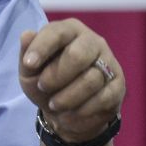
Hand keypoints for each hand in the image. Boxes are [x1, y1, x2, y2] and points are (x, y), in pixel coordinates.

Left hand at [19, 19, 124, 142]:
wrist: (64, 111)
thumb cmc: (45, 81)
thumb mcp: (29, 70)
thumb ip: (26, 52)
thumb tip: (26, 34)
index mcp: (69, 30)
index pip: (57, 32)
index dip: (42, 47)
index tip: (29, 64)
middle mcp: (92, 41)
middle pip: (78, 55)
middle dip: (56, 76)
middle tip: (43, 86)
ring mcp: (109, 62)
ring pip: (91, 80)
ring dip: (67, 98)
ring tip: (55, 104)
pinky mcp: (118, 85)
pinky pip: (103, 98)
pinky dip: (82, 111)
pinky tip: (69, 114)